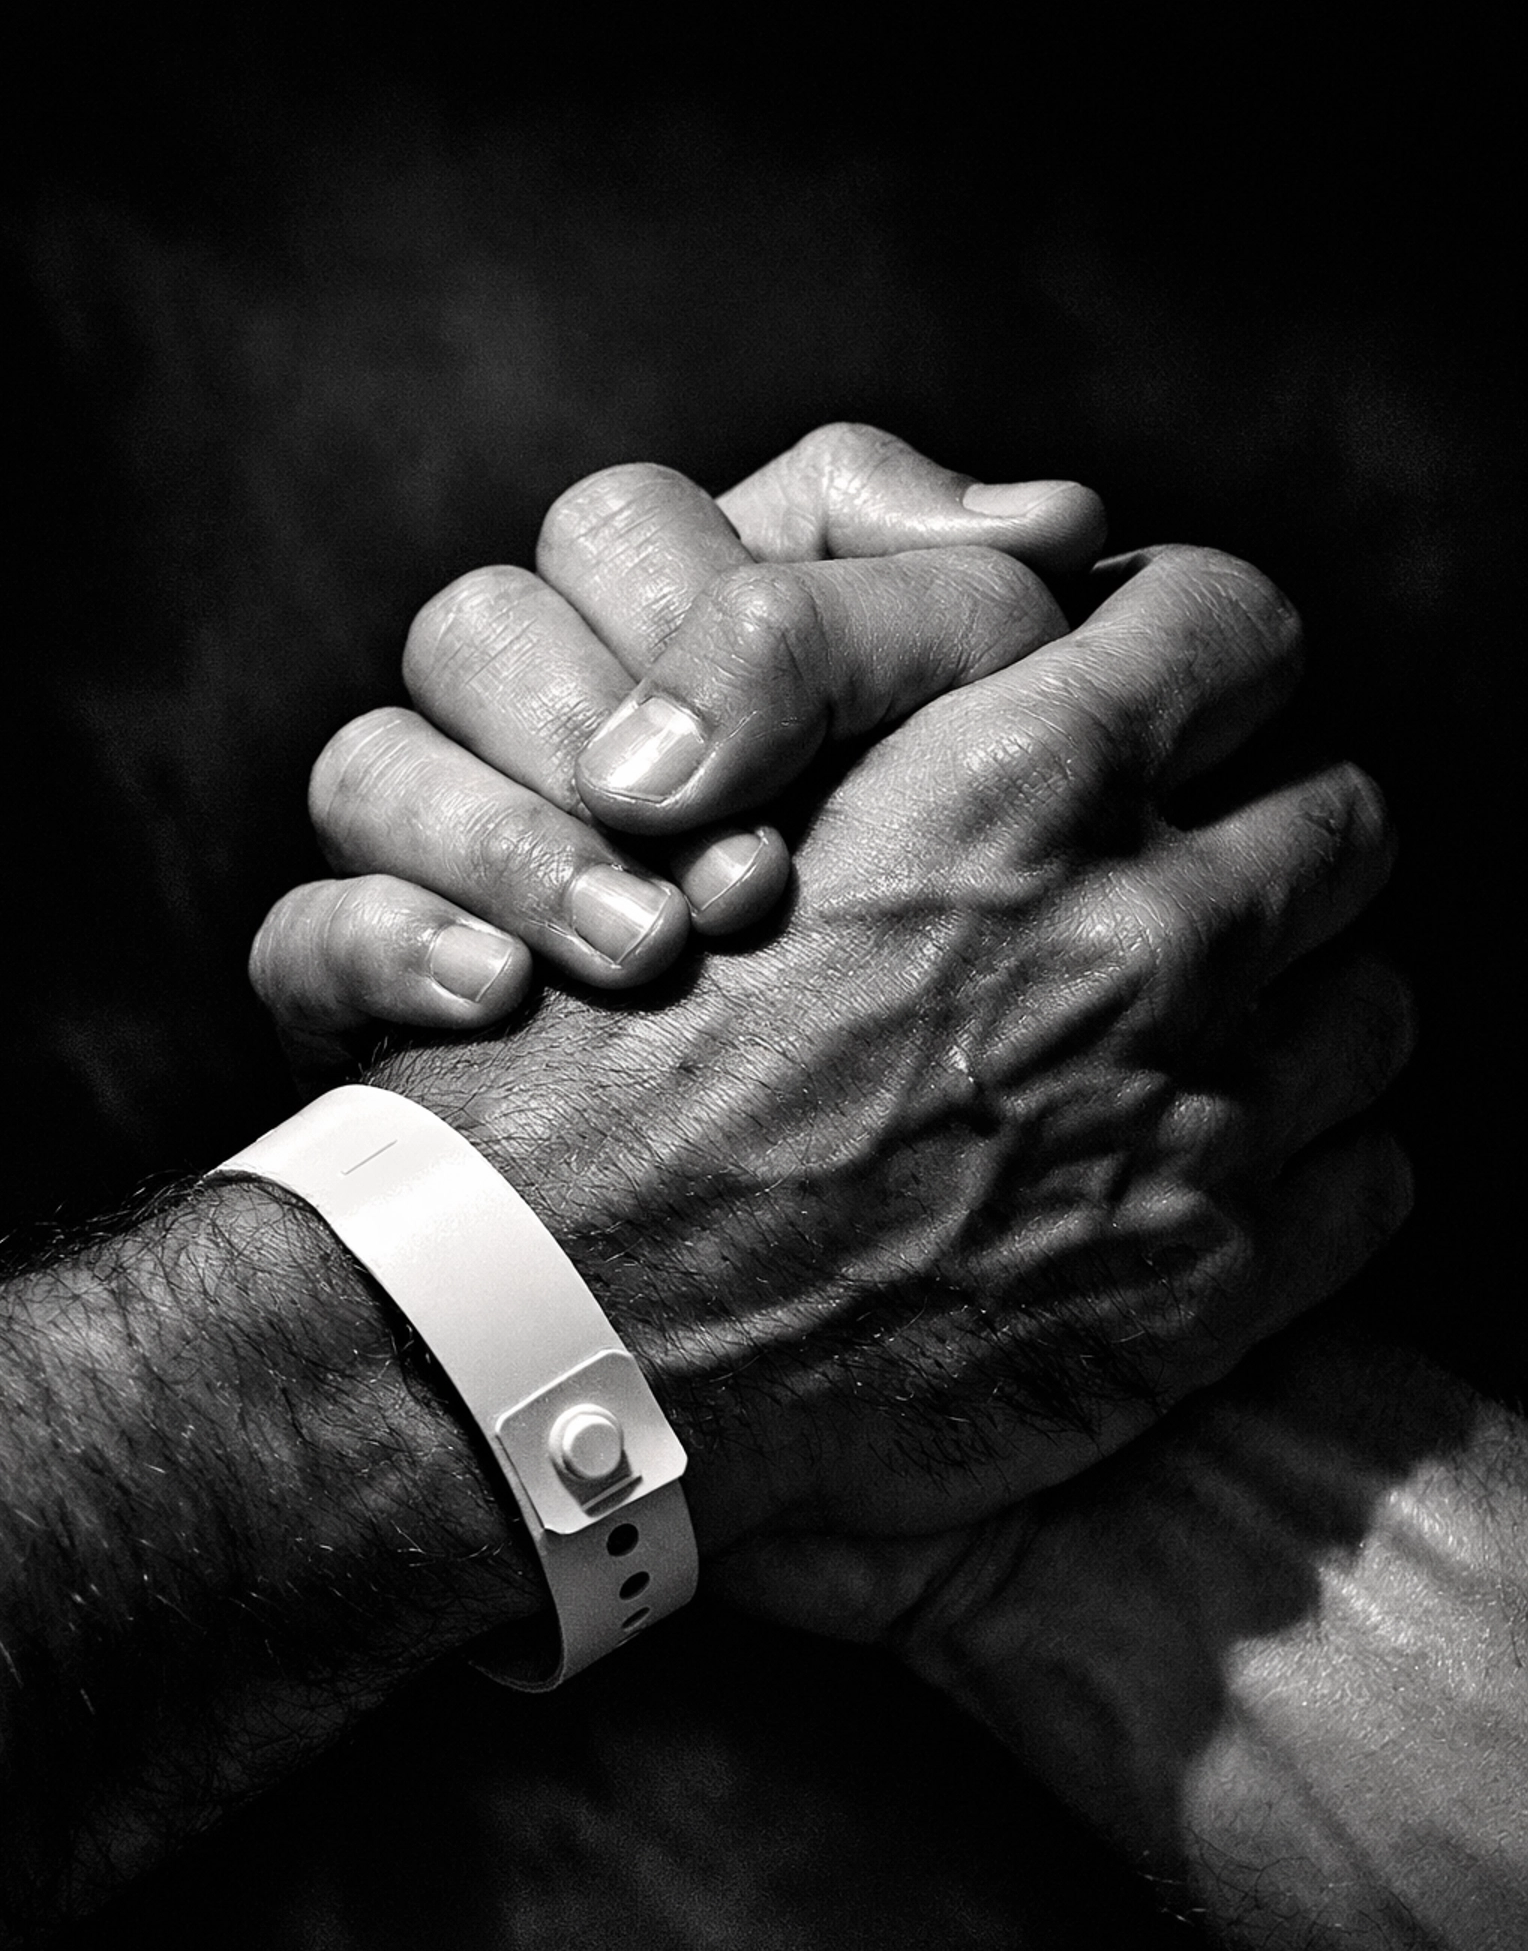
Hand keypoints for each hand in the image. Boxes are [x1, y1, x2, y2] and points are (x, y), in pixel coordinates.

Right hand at [249, 426, 1104, 1071]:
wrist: (729, 1272)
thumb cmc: (912, 1014)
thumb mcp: (989, 800)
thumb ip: (983, 635)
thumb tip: (1058, 518)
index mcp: (670, 661)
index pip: (640, 526)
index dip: (730, 596)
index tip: (831, 725)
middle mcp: (534, 743)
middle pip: (487, 618)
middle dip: (607, 728)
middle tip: (742, 878)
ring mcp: (429, 867)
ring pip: (369, 757)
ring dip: (512, 845)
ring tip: (646, 953)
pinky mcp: (355, 992)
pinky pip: (301, 932)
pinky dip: (390, 951)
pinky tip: (496, 1001)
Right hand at [367, 533, 1411, 1586]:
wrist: (579, 1322)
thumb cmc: (613, 1057)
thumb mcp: (721, 802)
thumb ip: (888, 691)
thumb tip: (1041, 639)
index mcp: (1015, 784)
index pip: (1237, 628)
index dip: (1208, 656)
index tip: (1173, 703)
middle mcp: (1137, 938)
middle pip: (1343, 815)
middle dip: (1272, 832)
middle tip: (1178, 888)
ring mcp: (1190, 1118)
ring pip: (1371, 1000)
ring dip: (1300, 1006)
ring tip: (1191, 1041)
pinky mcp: (1206, 1285)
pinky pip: (1370, 1176)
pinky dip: (1306, 1165)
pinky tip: (1194, 1171)